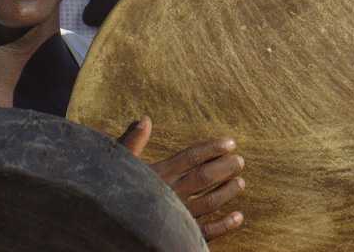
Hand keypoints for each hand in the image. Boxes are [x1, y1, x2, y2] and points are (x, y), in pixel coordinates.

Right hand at [119, 116, 244, 241]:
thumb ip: (132, 142)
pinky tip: (239, 217)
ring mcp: (177, 216)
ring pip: (210, 202)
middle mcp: (171, 194)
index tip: (231, 143)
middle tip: (240, 161)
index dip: (211, 149)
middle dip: (224, 167)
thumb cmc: (113, 192)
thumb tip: (144, 118)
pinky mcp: (180, 235)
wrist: (112, 230)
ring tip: (241, 182)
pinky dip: (225, 225)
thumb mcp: (119, 165)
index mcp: (158, 174)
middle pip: (204, 177)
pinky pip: (207, 231)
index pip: (190, 157)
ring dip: (228, 192)